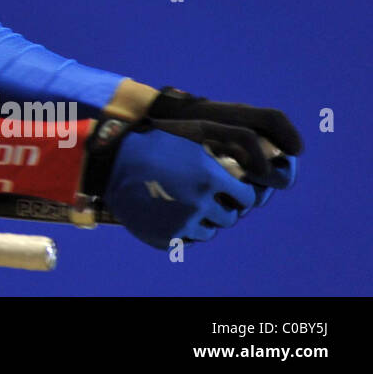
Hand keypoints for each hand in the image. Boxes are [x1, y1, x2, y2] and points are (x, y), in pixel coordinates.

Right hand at [81, 88, 300, 248]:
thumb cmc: (156, 142)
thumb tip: (259, 153)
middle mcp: (199, 204)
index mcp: (210, 179)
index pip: (246, 197)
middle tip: (204, 194)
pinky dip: (182, 229)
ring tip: (185, 203)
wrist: (113, 162)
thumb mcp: (194, 133)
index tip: (229, 186)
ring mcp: (181, 224)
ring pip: (209, 231)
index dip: (239, 191)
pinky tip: (170, 212)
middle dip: (222, 206)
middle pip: (229, 217)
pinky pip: (186, 240)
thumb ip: (229, 143)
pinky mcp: (166, 238)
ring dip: (203, 219)